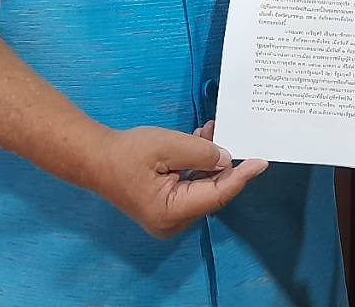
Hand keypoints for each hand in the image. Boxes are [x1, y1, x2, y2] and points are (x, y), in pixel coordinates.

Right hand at [87, 124, 267, 238]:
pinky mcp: (165, 208)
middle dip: (223, 164)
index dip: (241, 177)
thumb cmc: (126, 153)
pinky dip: (197, 167)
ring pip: (202, 188)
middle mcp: (171, 222)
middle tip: (230, 134)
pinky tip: (201, 142)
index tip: (261, 162)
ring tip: (212, 131)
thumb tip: (226, 160)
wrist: (93, 159)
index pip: (217, 195)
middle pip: (211, 193)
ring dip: (209, 161)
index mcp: (171, 212)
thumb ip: (201, 153)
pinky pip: (190, 187)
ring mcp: (168, 218)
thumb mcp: (168, 146)